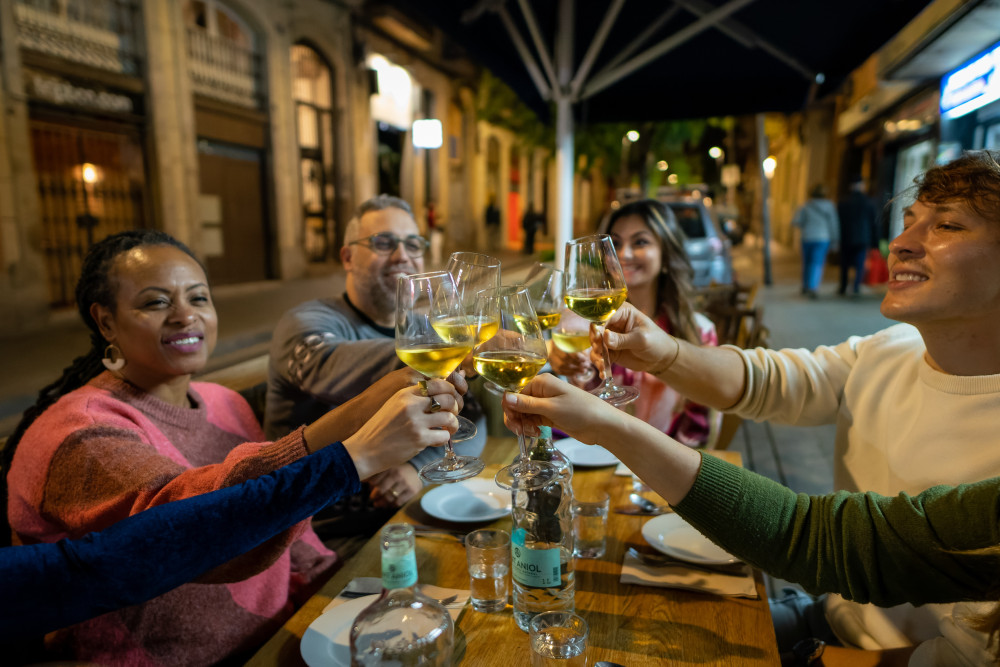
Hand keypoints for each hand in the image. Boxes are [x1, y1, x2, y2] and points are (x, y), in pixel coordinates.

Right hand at [344, 368, 464, 427]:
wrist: (365, 450)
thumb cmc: (381, 428)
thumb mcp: (394, 404)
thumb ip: (413, 398)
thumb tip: (440, 393)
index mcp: (405, 393)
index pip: (438, 383)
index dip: (450, 390)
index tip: (451, 397)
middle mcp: (411, 405)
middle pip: (448, 398)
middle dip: (455, 407)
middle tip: (452, 414)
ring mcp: (416, 422)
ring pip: (450, 417)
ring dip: (453, 424)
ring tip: (449, 428)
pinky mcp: (419, 439)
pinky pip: (444, 435)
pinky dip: (445, 437)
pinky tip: (438, 439)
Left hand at [368, 464, 420, 507]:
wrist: (421, 468)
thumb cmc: (401, 468)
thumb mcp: (390, 467)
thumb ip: (378, 473)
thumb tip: (362, 481)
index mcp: (389, 468)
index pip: (375, 480)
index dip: (370, 487)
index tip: (369, 490)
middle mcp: (397, 475)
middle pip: (381, 490)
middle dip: (374, 497)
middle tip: (373, 500)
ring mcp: (405, 484)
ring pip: (389, 497)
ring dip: (382, 503)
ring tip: (378, 504)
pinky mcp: (412, 491)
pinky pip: (399, 502)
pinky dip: (392, 505)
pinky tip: (389, 505)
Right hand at [501, 373, 617, 444]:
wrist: (601, 425)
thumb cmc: (580, 411)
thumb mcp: (551, 408)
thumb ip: (527, 404)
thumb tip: (505, 397)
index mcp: (541, 382)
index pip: (515, 392)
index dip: (510, 407)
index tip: (514, 422)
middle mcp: (541, 391)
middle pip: (517, 403)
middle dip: (515, 418)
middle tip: (520, 431)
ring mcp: (545, 403)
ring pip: (523, 413)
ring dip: (523, 424)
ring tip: (532, 433)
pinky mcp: (549, 415)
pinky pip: (532, 420)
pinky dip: (531, 427)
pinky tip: (537, 433)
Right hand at [547, 342, 591, 382]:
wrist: (554, 347)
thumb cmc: (567, 343)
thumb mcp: (573, 342)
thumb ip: (579, 347)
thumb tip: (586, 355)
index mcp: (557, 342)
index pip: (566, 351)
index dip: (576, 356)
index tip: (585, 359)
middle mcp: (552, 351)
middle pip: (564, 359)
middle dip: (577, 364)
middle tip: (587, 365)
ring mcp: (551, 360)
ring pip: (562, 367)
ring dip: (575, 370)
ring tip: (584, 370)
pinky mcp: (553, 367)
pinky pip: (561, 372)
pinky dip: (570, 373)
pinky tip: (577, 373)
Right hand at [597, 302, 678, 374]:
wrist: (661, 358)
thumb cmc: (656, 342)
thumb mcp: (641, 339)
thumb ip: (622, 339)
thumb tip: (605, 336)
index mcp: (622, 313)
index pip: (605, 316)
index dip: (599, 327)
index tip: (597, 338)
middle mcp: (613, 323)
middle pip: (596, 330)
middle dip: (596, 342)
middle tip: (599, 352)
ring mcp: (610, 338)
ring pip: (596, 345)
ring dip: (597, 356)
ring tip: (602, 366)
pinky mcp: (610, 351)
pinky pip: (600, 357)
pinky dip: (600, 365)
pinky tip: (604, 374)